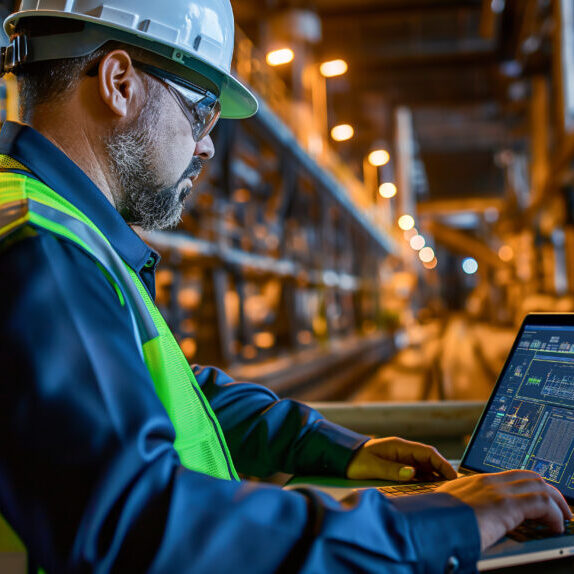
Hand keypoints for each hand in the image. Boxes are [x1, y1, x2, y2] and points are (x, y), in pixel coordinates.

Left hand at [346, 437, 456, 481]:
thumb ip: (392, 470)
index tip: (452, 476)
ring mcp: (400, 459)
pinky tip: (429, 490)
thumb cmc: (356, 461)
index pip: (427, 452)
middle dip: (442, 471)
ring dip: (434, 477)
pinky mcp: (397, 467)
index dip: (442, 463)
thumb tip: (412, 473)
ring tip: (445, 491)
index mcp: (399, 446)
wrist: (342, 458)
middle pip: (429, 460)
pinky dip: (424, 480)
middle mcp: (402, 451)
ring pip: (423, 467)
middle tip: (454, 487)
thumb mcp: (373, 466)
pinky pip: (415, 473)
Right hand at [437, 470, 571, 549]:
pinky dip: (554, 514)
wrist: (428, 525)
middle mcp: (487, 481)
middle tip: (558, 509)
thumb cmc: (433, 522)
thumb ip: (460, 510)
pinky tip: (554, 527)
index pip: (510, 476)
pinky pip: (542, 502)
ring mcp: (496, 490)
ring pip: (539, 484)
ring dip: (556, 502)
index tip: (538, 502)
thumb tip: (463, 522)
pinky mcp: (505, 504)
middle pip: (528, 475)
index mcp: (473, 482)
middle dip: (548, 491)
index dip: (529, 486)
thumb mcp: (448, 511)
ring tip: (561, 519)